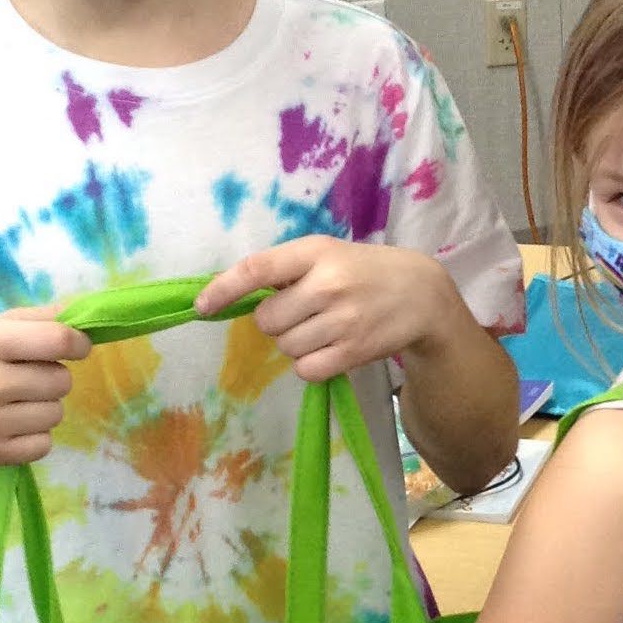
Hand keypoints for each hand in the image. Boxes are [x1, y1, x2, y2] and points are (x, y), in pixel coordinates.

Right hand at [0, 307, 90, 465]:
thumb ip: (41, 318)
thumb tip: (88, 315)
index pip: (57, 340)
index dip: (78, 343)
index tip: (76, 347)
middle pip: (61, 381)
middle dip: (53, 376)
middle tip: (27, 377)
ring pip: (56, 414)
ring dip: (45, 406)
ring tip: (16, 401)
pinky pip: (44, 445)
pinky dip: (36, 435)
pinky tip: (12, 423)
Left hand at [195, 237, 455, 381]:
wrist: (421, 294)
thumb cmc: (363, 270)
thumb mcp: (328, 255)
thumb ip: (287, 270)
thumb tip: (234, 296)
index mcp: (316, 252)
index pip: (258, 269)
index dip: (223, 289)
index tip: (201, 307)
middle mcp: (328, 284)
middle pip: (267, 320)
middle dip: (276, 321)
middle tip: (302, 313)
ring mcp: (342, 320)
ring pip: (285, 347)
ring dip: (294, 343)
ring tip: (322, 329)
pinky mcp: (354, 351)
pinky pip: (306, 370)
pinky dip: (310, 364)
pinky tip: (329, 349)